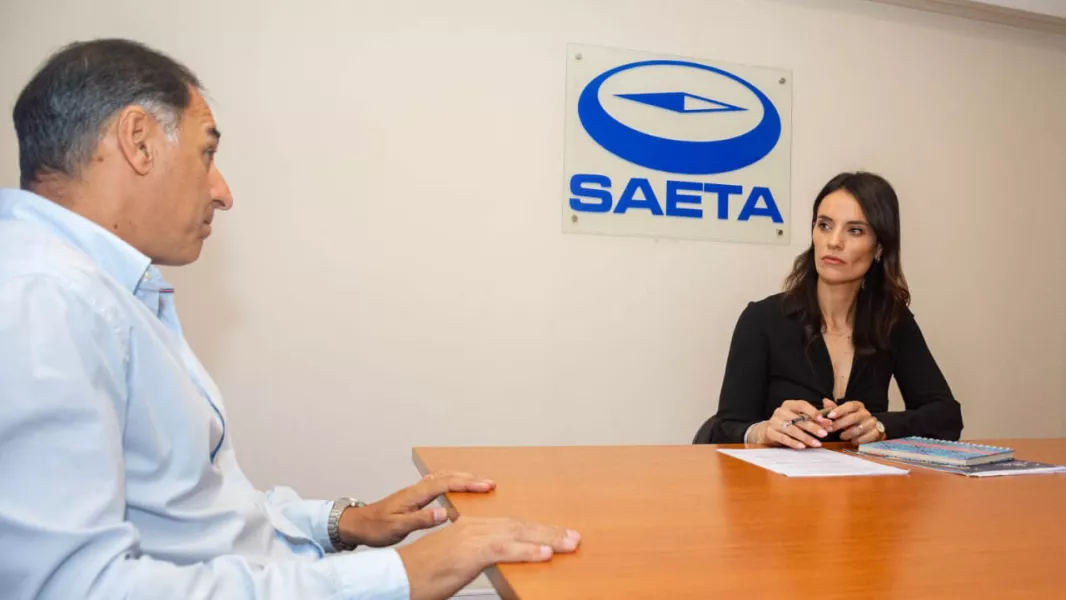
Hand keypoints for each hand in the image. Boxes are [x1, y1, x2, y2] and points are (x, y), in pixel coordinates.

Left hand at [339, 471, 495, 546]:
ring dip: (463, 477)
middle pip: (449, 476)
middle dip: (471, 478)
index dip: (468, 484)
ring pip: (444, 476)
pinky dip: (453, 480)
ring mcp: (416, 490)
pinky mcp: (415, 495)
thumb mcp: (397, 527)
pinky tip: (458, 484)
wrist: (358, 524)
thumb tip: (445, 513)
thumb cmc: (375, 527)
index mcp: (415, 494)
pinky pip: (438, 481)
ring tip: (481, 482)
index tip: (486, 486)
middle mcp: (417, 488)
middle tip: (491, 483)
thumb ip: (421, 519)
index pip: (447, 484)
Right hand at [397, 516, 580, 599]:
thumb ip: (476, 557)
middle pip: (520, 526)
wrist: (397, 576)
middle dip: (549, 531)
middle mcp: (474, 527)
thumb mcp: (454, 562)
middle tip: (574, 537)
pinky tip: (546, 553)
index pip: (512, 525)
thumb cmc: (421, 574)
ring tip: (569, 543)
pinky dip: (527, 551)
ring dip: (547, 538)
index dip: (537, 529)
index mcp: (471, 527)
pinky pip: (505, 550)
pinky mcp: (470, 553)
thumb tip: (496, 560)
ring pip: (518, 535)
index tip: (558, 534)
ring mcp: (472, 538)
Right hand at [754, 399, 833, 448]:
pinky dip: (794, 443)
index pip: (801, 405)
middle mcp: (780, 411)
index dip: (812, 412)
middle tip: (824, 434)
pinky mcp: (770, 432)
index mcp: (789, 405)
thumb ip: (815, 419)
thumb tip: (829, 423)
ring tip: (816, 443)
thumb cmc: (789, 423)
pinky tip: (802, 446)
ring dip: (806, 437)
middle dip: (813, 427)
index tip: (822, 419)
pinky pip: (783, 438)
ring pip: (792, 430)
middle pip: (798, 419)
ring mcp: (774, 422)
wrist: (769, 431)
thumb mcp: (800, 417)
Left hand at [826, 400, 884, 445]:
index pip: (850, 405)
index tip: (830, 416)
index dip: (840, 410)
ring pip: (859, 429)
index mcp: (858, 406)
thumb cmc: (853, 421)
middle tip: (830, 429)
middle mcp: (866, 413)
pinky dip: (857, 440)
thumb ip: (834, 408)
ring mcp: (873, 423)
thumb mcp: (843, 414)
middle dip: (840, 424)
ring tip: (841, 436)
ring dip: (848, 434)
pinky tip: (852, 441)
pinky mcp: (877, 433)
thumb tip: (825, 401)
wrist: (870, 430)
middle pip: (853, 417)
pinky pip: (866, 438)